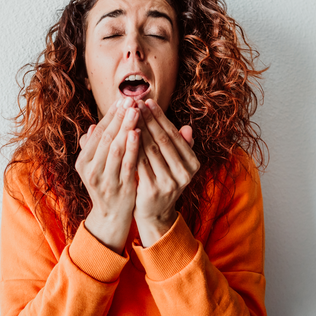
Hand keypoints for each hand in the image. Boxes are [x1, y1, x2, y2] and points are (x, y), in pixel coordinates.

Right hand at [75, 98, 140, 252]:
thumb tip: (93, 126)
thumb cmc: (107, 185)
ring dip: (126, 127)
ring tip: (136, 111)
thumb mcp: (97, 166)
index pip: (98, 133)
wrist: (111, 216)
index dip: (110, 115)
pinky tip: (139, 133)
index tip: (122, 100)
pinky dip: (132, 147)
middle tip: (131, 100)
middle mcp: (90, 170)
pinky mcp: (120, 187)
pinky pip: (127, 163)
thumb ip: (96, 148)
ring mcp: (104, 180)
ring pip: (115, 148)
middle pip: (106, 137)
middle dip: (119, 117)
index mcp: (83, 162)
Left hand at [133, 99, 199, 246]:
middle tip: (134, 102)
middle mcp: (184, 174)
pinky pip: (139, 163)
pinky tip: (122, 135)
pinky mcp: (152, 190)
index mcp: (192, 164)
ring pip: (150, 150)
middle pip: (162, 140)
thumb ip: (181, 146)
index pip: (173, 134)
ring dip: (137, 129)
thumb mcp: (175, 165)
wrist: (155, 214)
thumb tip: (188, 127)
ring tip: (126, 114)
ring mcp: (169, 183)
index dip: (159, 116)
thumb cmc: (163, 182)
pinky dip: (131, 148)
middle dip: (147, 119)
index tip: (147, 101)